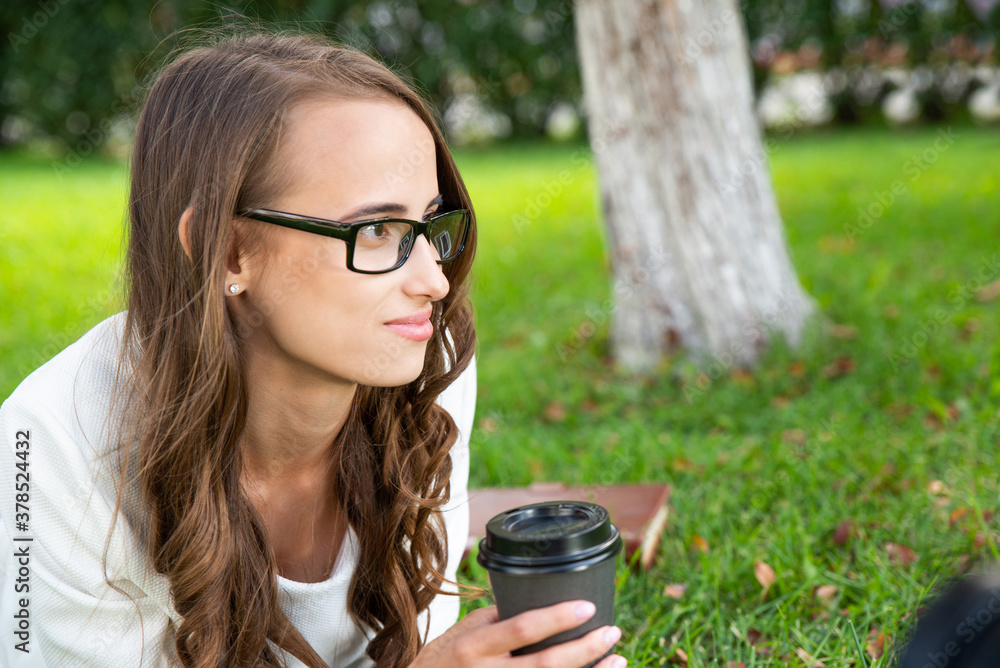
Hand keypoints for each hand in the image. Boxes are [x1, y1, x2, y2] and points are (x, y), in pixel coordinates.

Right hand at [412, 600, 625, 667]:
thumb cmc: (441, 662)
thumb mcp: (461, 634)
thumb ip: (495, 621)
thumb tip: (534, 601)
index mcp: (475, 647)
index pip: (522, 629)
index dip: (557, 618)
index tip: (588, 606)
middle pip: (545, 665)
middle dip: (585, 649)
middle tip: (613, 632)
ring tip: (618, 660)